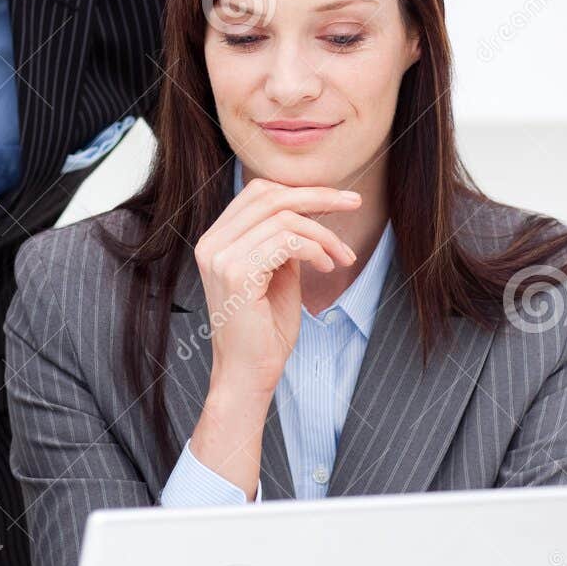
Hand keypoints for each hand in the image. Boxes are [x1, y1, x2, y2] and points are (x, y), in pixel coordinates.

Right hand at [189, 179, 359, 494]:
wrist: (248, 375)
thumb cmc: (264, 332)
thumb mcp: (277, 274)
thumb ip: (283, 243)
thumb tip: (309, 213)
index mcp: (216, 240)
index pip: (258, 193)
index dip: (300, 190)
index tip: (337, 198)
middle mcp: (212, 243)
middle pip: (270, 196)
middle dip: (318, 196)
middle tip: (354, 203)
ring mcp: (220, 257)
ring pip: (284, 219)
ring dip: (323, 233)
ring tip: (342, 256)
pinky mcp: (236, 274)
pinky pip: (287, 242)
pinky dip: (316, 249)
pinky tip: (328, 266)